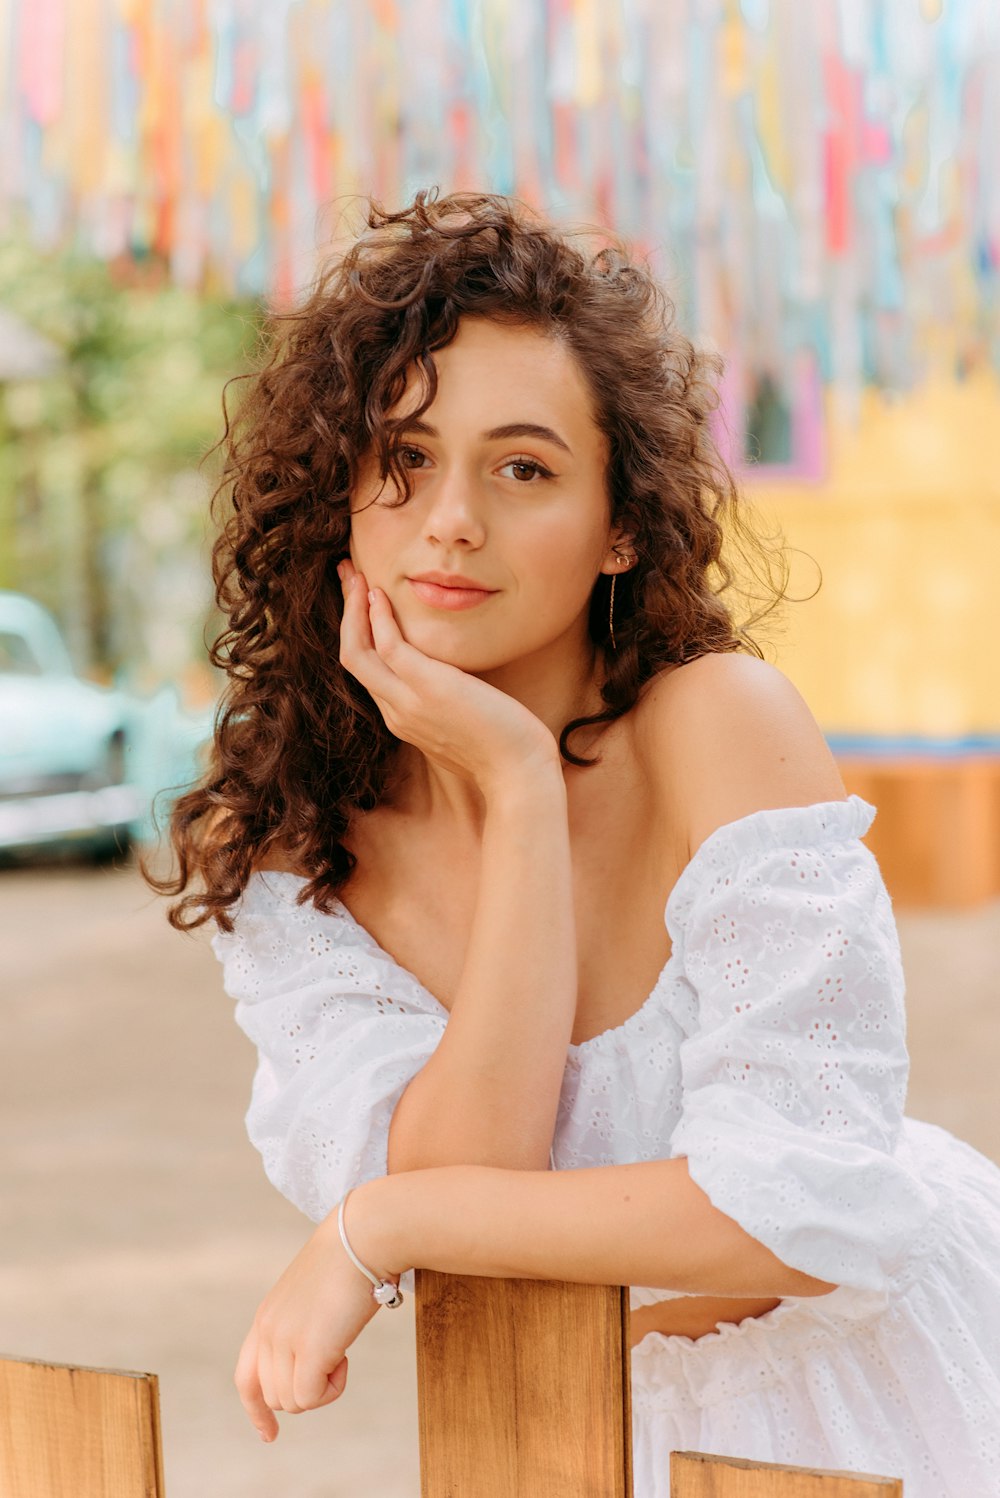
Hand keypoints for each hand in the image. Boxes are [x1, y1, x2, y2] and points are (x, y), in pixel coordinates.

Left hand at [234, 1211, 385, 1441]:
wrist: (364, 1236)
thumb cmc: (352, 1260)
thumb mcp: (315, 1297)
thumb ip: (303, 1325)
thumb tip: (315, 1359)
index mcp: (265, 1317)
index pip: (246, 1378)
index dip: (255, 1410)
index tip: (269, 1435)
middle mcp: (266, 1331)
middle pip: (274, 1397)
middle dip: (307, 1390)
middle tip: (336, 1359)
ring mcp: (284, 1340)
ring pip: (294, 1402)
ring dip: (323, 1387)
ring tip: (343, 1351)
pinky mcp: (308, 1350)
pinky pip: (311, 1398)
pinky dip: (333, 1388)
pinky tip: (346, 1358)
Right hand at [338, 559, 561, 797]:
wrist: (518, 774)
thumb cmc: (504, 750)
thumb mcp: (464, 724)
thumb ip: (448, 704)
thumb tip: (459, 684)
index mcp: (403, 718)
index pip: (367, 670)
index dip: (359, 631)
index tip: (363, 600)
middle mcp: (396, 711)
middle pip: (352, 655)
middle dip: (346, 611)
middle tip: (346, 574)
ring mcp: (407, 702)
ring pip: (358, 650)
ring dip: (353, 607)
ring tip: (355, 573)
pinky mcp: (427, 689)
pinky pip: (388, 647)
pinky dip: (378, 618)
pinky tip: (380, 595)